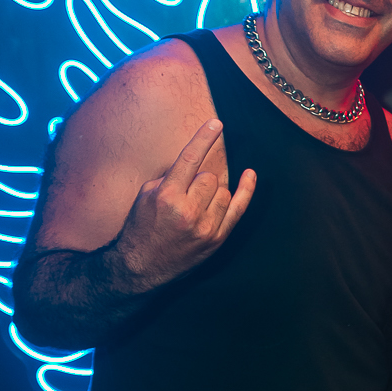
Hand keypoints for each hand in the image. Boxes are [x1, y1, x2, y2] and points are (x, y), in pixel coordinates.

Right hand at [114, 120, 255, 288]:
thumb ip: (170, 177)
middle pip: (209, 177)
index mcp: (166, 197)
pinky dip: (246, 191)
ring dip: (211, 191)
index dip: (204, 138)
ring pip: (223, 191)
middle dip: (199, 180)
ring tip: (194, 205)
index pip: (190, 159)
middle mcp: (188, 212)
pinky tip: (250, 175)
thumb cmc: (141, 228)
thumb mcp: (145, 196)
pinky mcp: (216, 239)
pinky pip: (238, 209)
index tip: (216, 123)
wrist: (141, 267)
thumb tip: (194, 162)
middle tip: (185, 194)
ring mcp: (205, 227)